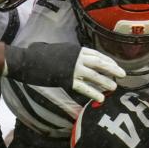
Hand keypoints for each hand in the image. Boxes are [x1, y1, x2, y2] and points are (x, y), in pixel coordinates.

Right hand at [3, 43, 124, 102]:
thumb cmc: (37, 54)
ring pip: (94, 75)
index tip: (115, 65)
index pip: (95, 54)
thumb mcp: (57, 50)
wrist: (26, 60)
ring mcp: (72, 68)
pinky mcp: (67, 79)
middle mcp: (76, 57)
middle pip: (99, 63)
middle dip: (112, 68)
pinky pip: (84, 87)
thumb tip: (73, 59)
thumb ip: (68, 54)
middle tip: (122, 74)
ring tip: (114, 87)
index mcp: (75, 49)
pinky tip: (101, 98)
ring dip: (105, 81)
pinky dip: (93, 93)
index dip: (107, 60)